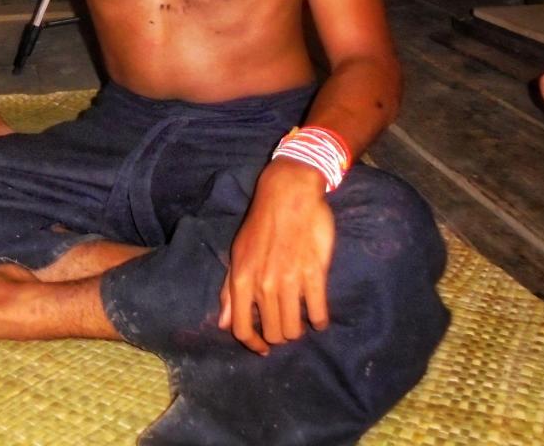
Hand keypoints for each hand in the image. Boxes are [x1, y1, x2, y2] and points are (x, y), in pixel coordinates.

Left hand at [219, 159, 334, 355]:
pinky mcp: (315, 274)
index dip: (253, 344)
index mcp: (241, 279)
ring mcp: (290, 281)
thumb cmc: (260, 225)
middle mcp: (264, 284)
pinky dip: (319, 320)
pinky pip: (319, 314)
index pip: (242, 329)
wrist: (288, 195)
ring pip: (294, 329)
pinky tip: (318, 314)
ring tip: (301, 317)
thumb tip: (224, 324)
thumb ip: (230, 291)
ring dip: (298, 329)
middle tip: (285, 322)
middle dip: (279, 334)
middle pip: (272, 333)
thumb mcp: (238, 255)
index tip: (263, 347)